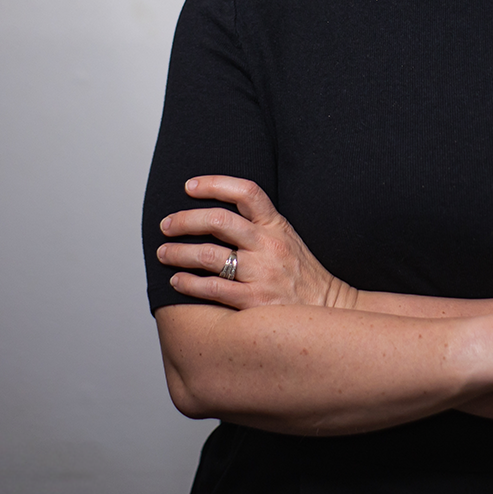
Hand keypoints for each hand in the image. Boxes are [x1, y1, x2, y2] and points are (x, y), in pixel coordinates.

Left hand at [157, 176, 357, 310]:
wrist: (329, 309)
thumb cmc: (303, 274)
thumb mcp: (288, 238)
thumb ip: (260, 224)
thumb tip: (219, 214)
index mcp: (277, 225)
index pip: (246, 192)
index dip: (214, 184)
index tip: (189, 186)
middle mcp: (269, 246)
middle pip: (218, 221)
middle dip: (185, 220)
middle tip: (166, 224)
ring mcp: (261, 274)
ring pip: (209, 256)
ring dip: (179, 252)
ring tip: (164, 253)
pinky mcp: (254, 302)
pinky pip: (212, 289)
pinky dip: (189, 283)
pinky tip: (177, 280)